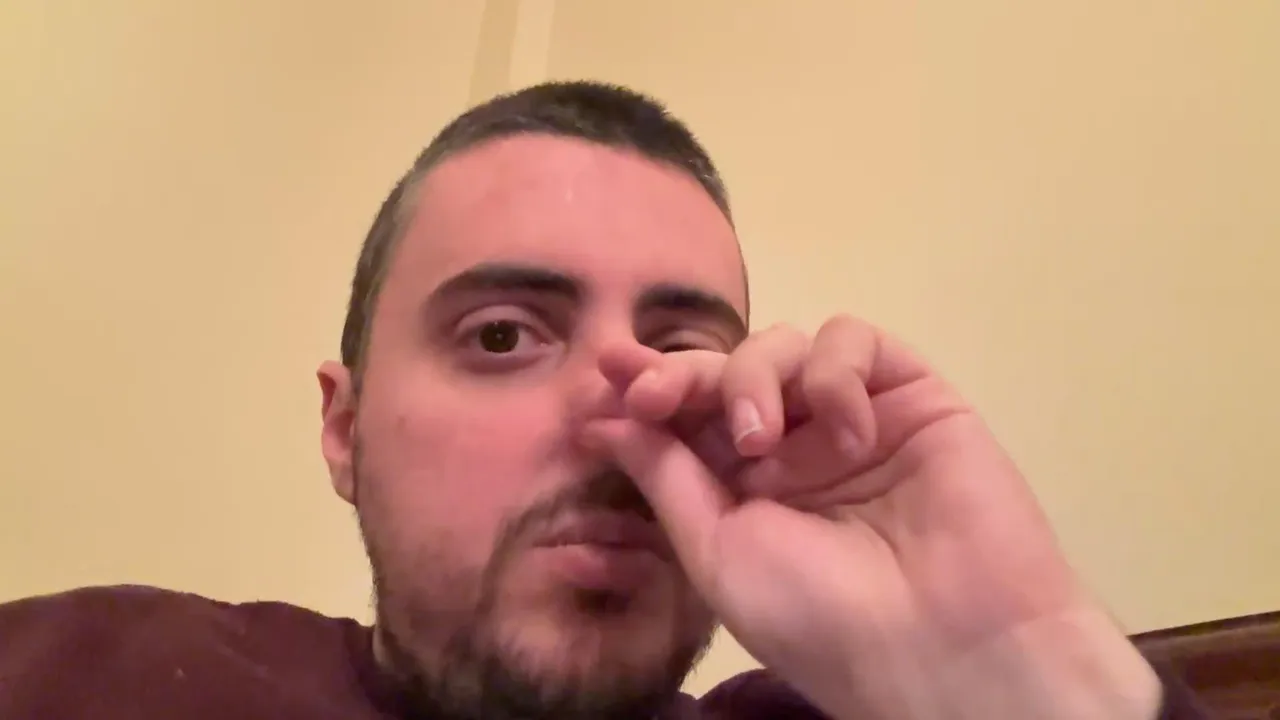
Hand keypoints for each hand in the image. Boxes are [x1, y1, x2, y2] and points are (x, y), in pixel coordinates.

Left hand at [584, 317, 1161, 719]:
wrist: (943, 645)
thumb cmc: (819, 616)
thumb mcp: (718, 551)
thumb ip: (667, 478)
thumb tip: (606, 422)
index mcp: (744, 487)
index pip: (686, 418)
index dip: (647, 390)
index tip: (602, 377)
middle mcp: (794, 446)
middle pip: (728, 371)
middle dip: (683, 373)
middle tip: (651, 391)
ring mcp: (850, 417)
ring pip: (785, 347)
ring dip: (755, 378)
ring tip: (758, 438)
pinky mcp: (909, 395)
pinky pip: (855, 343)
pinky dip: (835, 372)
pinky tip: (843, 428)